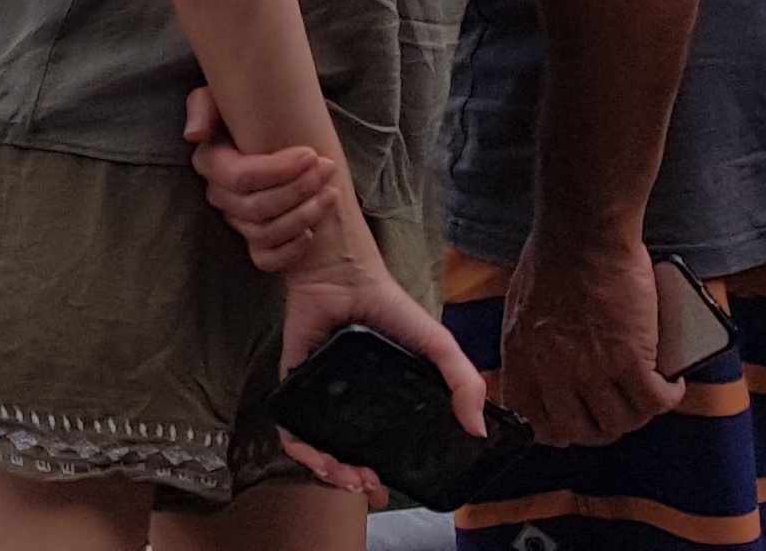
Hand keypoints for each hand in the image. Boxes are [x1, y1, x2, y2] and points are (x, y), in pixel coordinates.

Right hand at [183, 86, 344, 270]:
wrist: (272, 135)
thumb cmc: (248, 114)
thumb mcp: (221, 99)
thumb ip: (203, 107)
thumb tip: (194, 136)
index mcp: (211, 163)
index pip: (239, 177)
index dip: (277, 170)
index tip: (310, 154)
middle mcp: (220, 196)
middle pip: (255, 207)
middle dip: (298, 188)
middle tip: (328, 168)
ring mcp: (236, 221)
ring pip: (264, 233)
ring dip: (303, 215)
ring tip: (331, 193)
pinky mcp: (255, 243)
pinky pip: (265, 259)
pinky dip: (290, 250)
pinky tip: (312, 232)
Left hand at [279, 233, 491, 507]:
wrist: (344, 273)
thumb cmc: (390, 305)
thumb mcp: (438, 345)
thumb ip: (464, 382)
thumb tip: (477, 430)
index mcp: (381, 402)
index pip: (378, 450)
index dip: (381, 477)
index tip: (386, 493)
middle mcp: (348, 402)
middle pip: (344, 455)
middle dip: (353, 481)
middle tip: (367, 487)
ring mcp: (319, 392)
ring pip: (316, 446)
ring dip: (328, 472)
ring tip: (346, 478)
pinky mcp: (292, 379)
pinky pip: (288, 422)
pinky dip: (299, 446)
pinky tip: (316, 456)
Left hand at [501, 236, 682, 445]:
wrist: (583, 233)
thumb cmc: (554, 257)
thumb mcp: (523, 306)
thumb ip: (532, 342)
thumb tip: (549, 365)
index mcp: (521, 357)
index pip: (533, 419)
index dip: (559, 429)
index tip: (576, 422)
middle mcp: (553, 371)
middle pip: (581, 430)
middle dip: (602, 427)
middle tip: (619, 411)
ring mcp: (592, 370)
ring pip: (622, 422)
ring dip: (639, 413)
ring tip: (647, 393)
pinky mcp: (631, 360)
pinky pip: (656, 402)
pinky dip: (669, 396)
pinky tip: (672, 382)